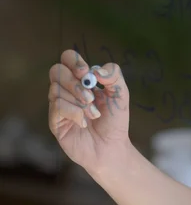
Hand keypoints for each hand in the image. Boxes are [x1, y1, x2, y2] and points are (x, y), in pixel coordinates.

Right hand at [48, 50, 130, 172]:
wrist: (111, 147)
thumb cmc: (114, 120)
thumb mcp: (121, 94)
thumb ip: (114, 76)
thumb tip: (95, 71)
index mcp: (82, 79)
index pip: (68, 58)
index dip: (74, 61)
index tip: (86, 72)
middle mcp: (67, 89)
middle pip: (57, 71)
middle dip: (75, 82)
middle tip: (91, 96)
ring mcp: (59, 105)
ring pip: (56, 89)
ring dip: (80, 101)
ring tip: (94, 114)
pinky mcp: (54, 121)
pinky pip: (57, 107)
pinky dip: (75, 113)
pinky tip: (85, 122)